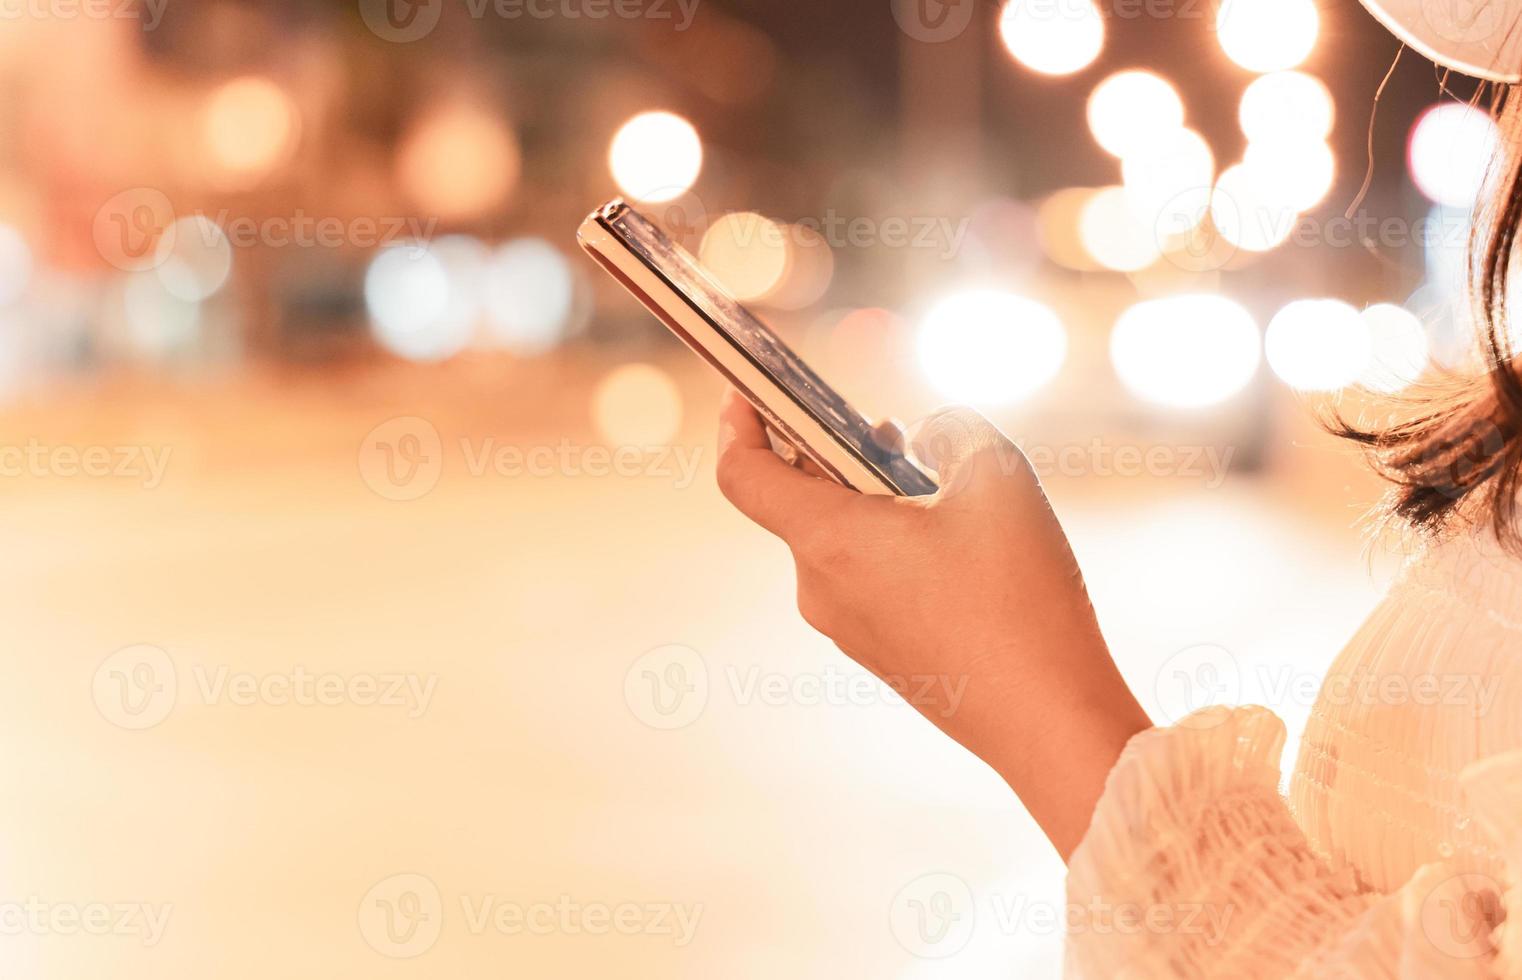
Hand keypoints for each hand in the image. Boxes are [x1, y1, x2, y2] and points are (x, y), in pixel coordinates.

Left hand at [715, 388, 1149, 857]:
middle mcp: (821, 589)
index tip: (749, 392)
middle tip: (895, 436)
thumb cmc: (1020, 597)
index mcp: (829, 541)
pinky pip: (866, 580)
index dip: (738, 424)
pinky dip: (892, 546)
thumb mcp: (998, 477)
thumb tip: (925, 438)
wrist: (1049, 720)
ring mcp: (847, 628)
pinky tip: (959, 548)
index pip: (743, 476)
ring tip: (943, 492)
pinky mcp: (880, 653)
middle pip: (800, 501)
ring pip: (839, 540)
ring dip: (874, 501)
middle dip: (838, 456)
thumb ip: (952, 429)